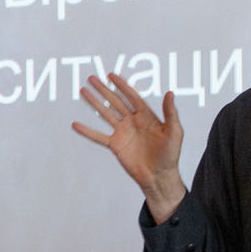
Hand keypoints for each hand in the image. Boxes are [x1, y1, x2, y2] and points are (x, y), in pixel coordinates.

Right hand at [72, 74, 186, 221]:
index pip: (131, 96)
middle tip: (92, 78)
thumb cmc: (170, 155)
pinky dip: (87, 131)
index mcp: (147, 116)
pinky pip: (98, 136)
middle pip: (115, 101)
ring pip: (105, 113)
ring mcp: (123, 133)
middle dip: (103, 89)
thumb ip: (171, 113)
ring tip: (83, 91)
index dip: (121, 85)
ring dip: (94, 102)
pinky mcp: (116, 145)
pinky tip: (76, 124)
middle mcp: (133, 121)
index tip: (111, 75)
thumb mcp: (174, 132)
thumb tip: (170, 93)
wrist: (159, 176)